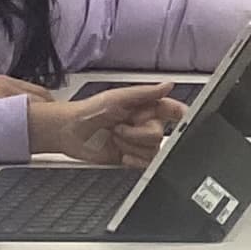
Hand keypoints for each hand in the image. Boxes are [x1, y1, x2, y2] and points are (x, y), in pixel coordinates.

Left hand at [29, 82, 184, 161]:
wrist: (69, 133)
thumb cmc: (88, 111)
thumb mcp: (118, 97)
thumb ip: (145, 93)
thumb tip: (168, 85)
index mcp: (147, 107)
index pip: (174, 110)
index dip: (180, 115)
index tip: (180, 118)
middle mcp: (145, 125)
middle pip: (160, 134)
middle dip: (137, 134)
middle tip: (120, 128)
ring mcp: (139, 142)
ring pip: (153, 150)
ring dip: (131, 146)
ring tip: (115, 138)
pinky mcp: (133, 158)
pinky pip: (146, 164)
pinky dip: (134, 160)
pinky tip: (122, 154)